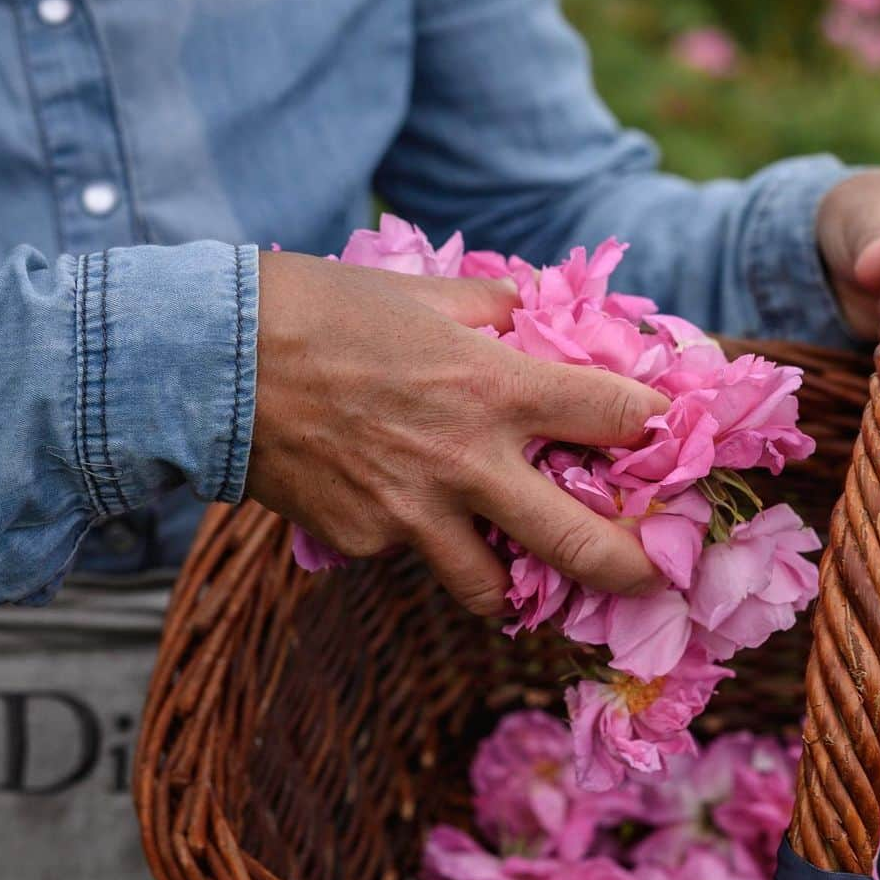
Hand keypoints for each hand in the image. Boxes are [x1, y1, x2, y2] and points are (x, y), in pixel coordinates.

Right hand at [245, 252, 668, 614]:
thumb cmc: (322, 309)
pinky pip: (410, 554)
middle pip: (579, 543)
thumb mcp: (424, 292)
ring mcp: (412, 513)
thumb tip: (544, 313)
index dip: (658, 427)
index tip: (669, 440)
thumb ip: (497, 310)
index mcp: (494, 385)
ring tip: (511, 560)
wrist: (210, 359)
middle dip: (631, 571)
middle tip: (653, 581)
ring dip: (511, 579)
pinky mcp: (362, 541)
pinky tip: (390, 496)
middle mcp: (465, 460)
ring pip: (490, 587)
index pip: (616, 414)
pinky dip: (416, 536)